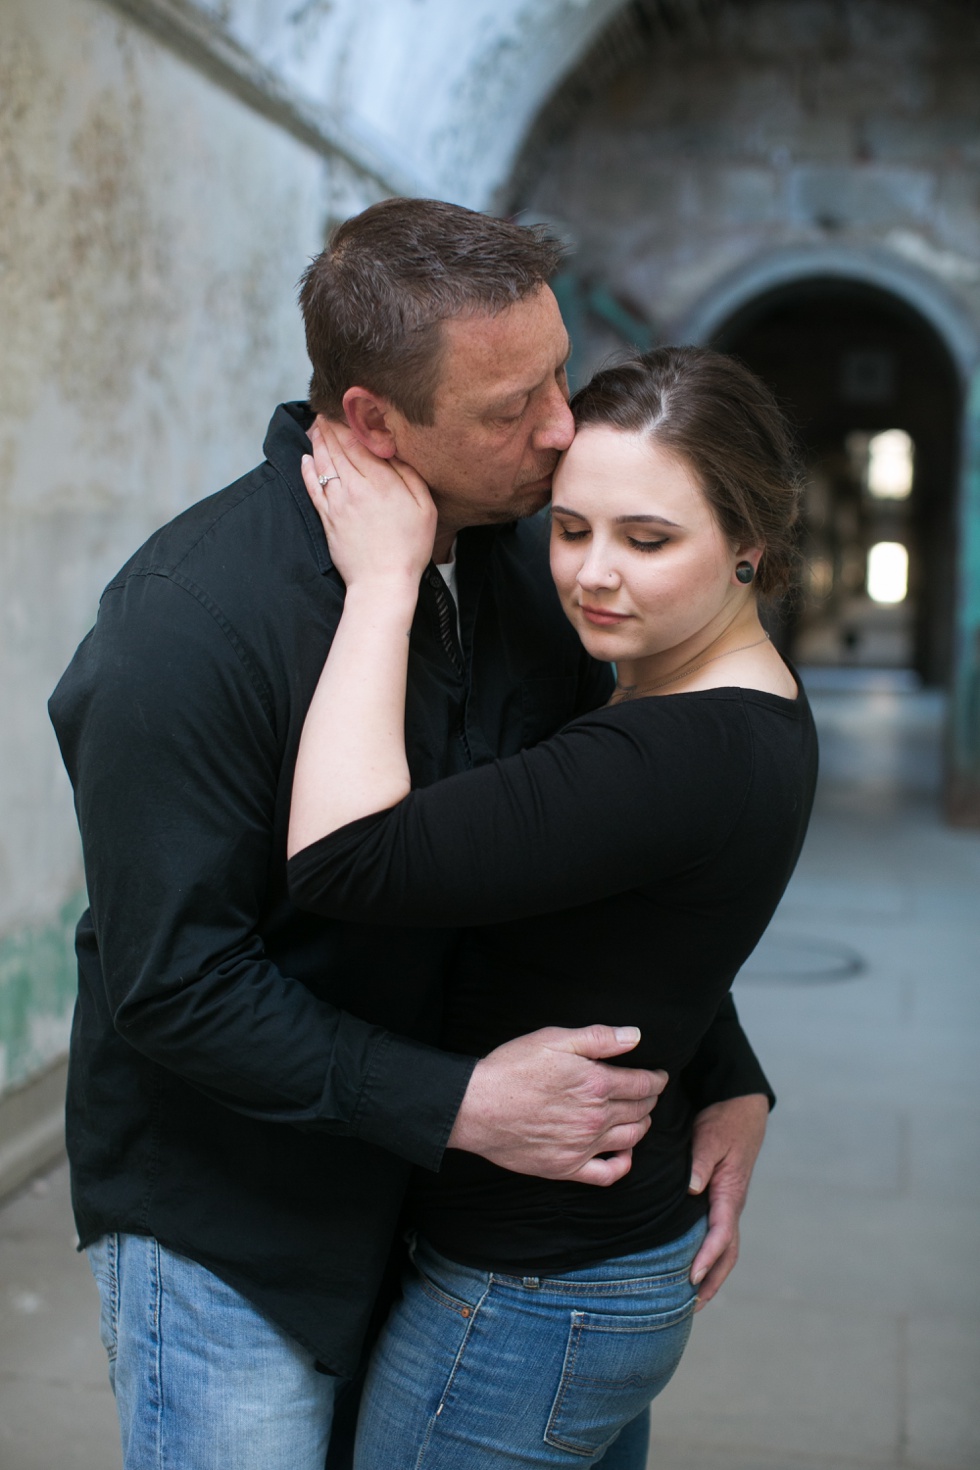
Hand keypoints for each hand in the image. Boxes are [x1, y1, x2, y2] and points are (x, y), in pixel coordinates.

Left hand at [301, 418, 436, 587]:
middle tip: (324, 411)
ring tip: (315, 427)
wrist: (383, 582)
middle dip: (330, 427)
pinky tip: (306, 459)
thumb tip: (394, 451)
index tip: (345, 408)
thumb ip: (410, 475)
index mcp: (381, 482)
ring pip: (323, 464)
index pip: (359, 442)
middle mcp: (355, 488)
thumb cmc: (410, 548)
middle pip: (338, 449)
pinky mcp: (328, 520)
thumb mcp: (425, 508)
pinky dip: (308, 471)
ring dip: (318, 443)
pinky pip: (313, 489)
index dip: (349, 423)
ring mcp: (337, 504)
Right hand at [447, 1025, 667, 1187]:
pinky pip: (608, 1174)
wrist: (476, 1107)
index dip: (657, 1079)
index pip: (643, 1084)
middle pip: (640, 1111)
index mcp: (596, 1084)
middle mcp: (595, 1118)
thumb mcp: (554, 1039)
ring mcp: (583, 1147)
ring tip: (640, 1116)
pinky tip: (624, 1154)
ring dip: (642, 1126)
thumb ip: (599, 1038)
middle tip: (649, 1093)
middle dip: (651, 1100)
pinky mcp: (567, 1168)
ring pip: (631, 1139)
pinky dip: (623, 1165)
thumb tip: (635, 1037)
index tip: (659, 1076)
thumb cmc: (512, 1068)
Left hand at [687, 1092, 768, 1306]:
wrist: (741, 1109)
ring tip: (694, 1298)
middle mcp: (733, 1203)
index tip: (693, 1278)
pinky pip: (720, 1233)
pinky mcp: (724, 1198)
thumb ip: (702, 1163)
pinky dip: (712, 1254)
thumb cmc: (723, 1122)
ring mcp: (730, 1203)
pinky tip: (696, 1264)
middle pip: (728, 1251)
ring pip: (726, 1246)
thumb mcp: (710, 1137)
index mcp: (730, 1192)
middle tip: (693, 1306)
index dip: (708, 1258)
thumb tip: (693, 1190)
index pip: (721, 1234)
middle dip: (713, 1280)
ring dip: (714, 1272)